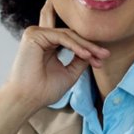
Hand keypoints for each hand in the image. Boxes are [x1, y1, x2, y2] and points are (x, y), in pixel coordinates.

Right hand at [0, 0, 108, 133]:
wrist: (28, 99)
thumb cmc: (44, 90)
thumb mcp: (69, 73)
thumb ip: (80, 60)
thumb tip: (94, 52)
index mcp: (47, 44)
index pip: (71, 39)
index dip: (88, 48)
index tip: (103, 58)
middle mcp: (41, 37)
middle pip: (71, 35)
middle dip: (90, 45)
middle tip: (105, 55)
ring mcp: (36, 34)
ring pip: (68, 35)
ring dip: (86, 45)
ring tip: (99, 56)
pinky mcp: (34, 34)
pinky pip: (61, 37)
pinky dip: (75, 46)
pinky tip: (86, 55)